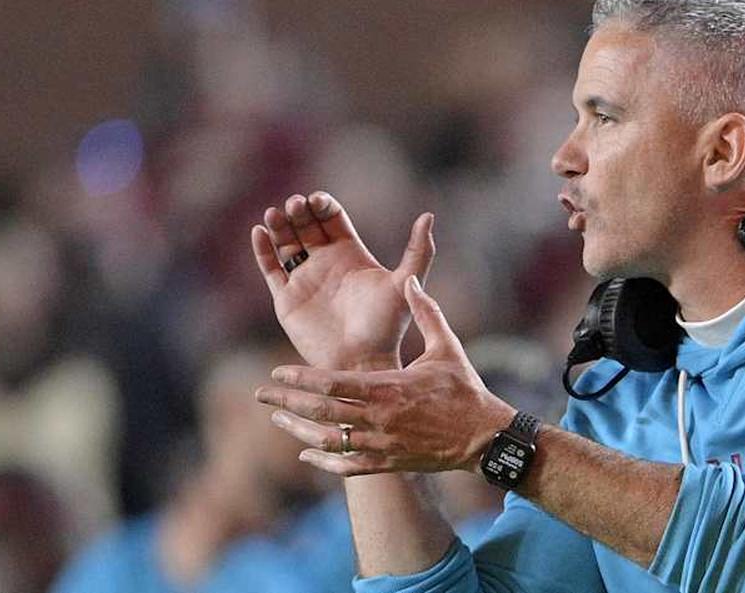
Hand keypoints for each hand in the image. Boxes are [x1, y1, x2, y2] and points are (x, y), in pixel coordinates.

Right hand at [250, 192, 433, 369]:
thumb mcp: (405, 283)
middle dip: (299, 211)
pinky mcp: (286, 299)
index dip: (322, 204)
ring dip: (279, 225)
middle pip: (306, 225)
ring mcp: (305, 280)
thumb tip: (429, 214)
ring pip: (286, 243)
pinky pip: (270, 269)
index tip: (316, 201)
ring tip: (275, 213)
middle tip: (294, 205)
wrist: (361, 362)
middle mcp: (326, 264)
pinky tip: (259, 231)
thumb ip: (419, 251)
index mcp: (351, 255)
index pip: (331, 218)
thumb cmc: (386, 327)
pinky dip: (262, 249)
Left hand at [255, 276, 516, 475]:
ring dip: (299, 431)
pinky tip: (306, 453)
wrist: (484, 437)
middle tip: (260, 395)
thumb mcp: (446, 345)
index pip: (332, 384)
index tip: (276, 373)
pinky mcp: (389, 463)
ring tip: (278, 421)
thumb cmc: (465, 389)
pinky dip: (323, 461)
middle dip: (287, 404)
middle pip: (321, 413)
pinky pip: (348, 466)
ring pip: (329, 441)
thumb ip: (426, 312)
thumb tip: (410, 279)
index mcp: (387, 388)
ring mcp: (382, 444)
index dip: (300, 379)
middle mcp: (379, 419)